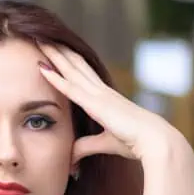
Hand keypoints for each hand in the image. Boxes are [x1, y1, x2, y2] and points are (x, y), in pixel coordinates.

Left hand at [37, 44, 190, 164]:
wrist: (154, 141)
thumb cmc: (135, 142)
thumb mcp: (104, 143)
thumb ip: (85, 147)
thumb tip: (70, 159)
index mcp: (104, 98)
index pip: (82, 74)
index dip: (68, 62)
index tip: (55, 50)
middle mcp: (100, 91)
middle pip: (75, 65)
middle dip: (59, 50)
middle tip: (42, 35)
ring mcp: (98, 95)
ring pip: (70, 69)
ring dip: (54, 55)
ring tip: (39, 39)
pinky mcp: (96, 104)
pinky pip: (70, 88)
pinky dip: (55, 77)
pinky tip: (42, 67)